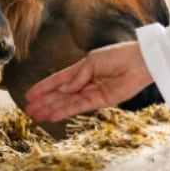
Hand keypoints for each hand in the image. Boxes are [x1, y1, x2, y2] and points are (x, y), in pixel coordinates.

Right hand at [23, 42, 154, 122]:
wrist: (140, 63)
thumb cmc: (118, 55)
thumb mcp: (92, 61)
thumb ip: (77, 76)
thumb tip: (64, 90)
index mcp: (82, 68)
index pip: (58, 80)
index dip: (44, 87)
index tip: (30, 94)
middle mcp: (85, 82)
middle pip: (60, 94)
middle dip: (45, 101)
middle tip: (29, 109)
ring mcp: (92, 92)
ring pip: (67, 102)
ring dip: (51, 109)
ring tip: (36, 115)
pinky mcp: (101, 101)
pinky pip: (79, 107)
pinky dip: (65, 111)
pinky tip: (53, 115)